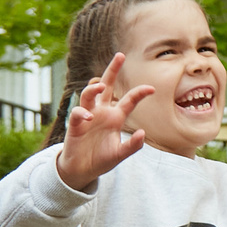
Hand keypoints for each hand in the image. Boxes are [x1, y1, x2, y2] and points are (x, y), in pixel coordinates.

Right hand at [57, 54, 155, 191]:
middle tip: (120, 55)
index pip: (129, 100)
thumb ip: (132, 146)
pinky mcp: (75, 124)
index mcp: (115, 117)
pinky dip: (82, 113)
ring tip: (99, 86)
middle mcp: (102, 112)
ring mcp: (88, 116)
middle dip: (113, 70)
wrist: (82, 170)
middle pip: (107, 86)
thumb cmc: (101, 160)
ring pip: (88, 94)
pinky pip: (77, 113)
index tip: (151, 88)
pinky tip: (87, 117)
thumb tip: (143, 133)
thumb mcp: (119, 155)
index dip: (139, 93)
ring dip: (93, 88)